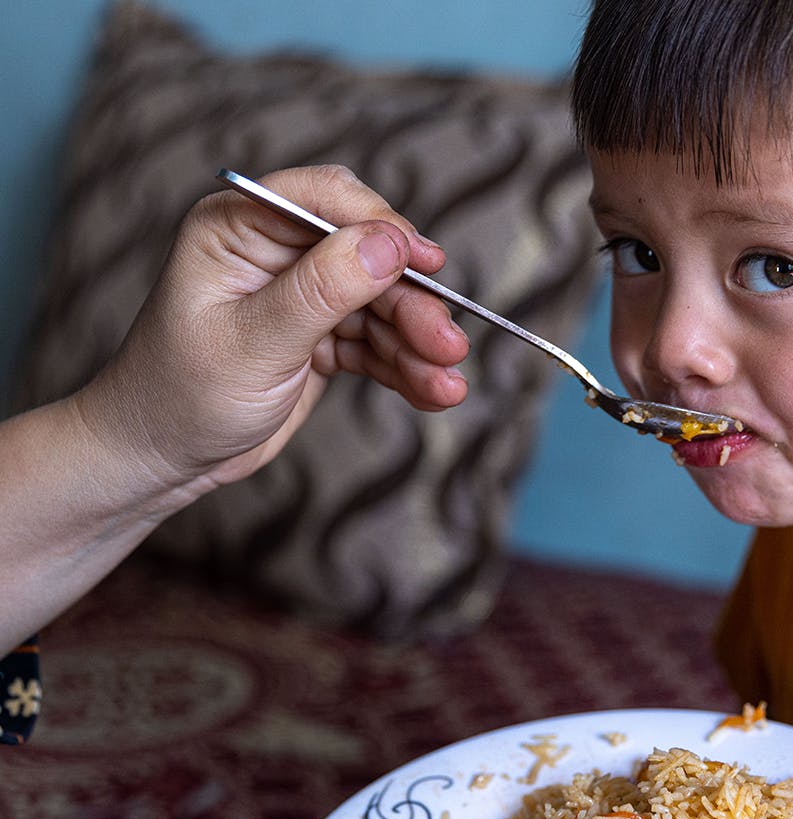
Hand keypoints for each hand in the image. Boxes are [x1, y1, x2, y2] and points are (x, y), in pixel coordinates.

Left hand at [76, 165, 469, 490]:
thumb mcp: (253, 343)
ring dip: (418, 344)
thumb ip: (322, 290)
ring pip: (381, 305)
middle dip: (411, 304)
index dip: (381, 225)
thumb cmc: (180, 395)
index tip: (426, 261)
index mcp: (240, 228)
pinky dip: (406, 368)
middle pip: (367, 258)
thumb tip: (390, 244)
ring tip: (448, 383)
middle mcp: (275, 253)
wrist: (161, 462)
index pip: (324, 199)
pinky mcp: (320, 337)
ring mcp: (302, 296)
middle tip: (447, 344)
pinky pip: (376, 344)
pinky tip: (433, 394)